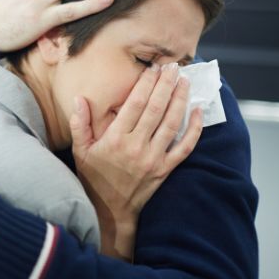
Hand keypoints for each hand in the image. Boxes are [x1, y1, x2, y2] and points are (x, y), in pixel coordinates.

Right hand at [70, 63, 202, 260]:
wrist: (110, 211)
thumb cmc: (93, 178)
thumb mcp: (79, 151)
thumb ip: (79, 124)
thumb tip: (80, 99)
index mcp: (115, 139)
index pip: (135, 104)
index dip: (146, 84)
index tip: (152, 68)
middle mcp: (137, 146)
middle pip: (156, 109)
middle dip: (166, 84)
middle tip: (173, 66)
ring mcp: (154, 158)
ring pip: (172, 123)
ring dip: (180, 99)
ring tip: (184, 81)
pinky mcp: (166, 169)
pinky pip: (185, 147)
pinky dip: (194, 129)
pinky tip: (198, 112)